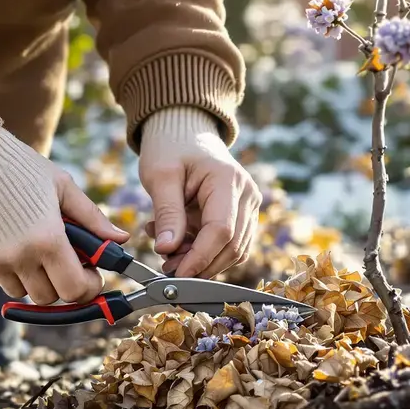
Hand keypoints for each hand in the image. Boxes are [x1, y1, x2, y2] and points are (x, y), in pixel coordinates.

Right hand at [0, 128, 128, 304]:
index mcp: (47, 239)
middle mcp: (17, 258)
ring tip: (27, 241)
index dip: (88, 286)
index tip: (90, 273)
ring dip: (30, 276)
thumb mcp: (60, 184)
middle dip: (60, 283)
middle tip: (61, 258)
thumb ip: (92, 217)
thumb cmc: (12, 165)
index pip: (75, 290)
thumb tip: (120, 240)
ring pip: (19, 291)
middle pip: (48, 297)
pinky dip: (1, 267)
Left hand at [138, 107, 260, 278]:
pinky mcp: (243, 215)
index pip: (221, 230)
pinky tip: (181, 243)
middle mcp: (247, 194)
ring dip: (203, 260)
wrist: (185, 134)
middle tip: (167, 268)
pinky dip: (206, 252)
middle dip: (200, 264)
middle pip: (232, 246)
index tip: (177, 274)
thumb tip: (167, 250)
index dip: (201, 257)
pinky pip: (230, 244)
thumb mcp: (160, 176)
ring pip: (234, 250)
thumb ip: (167, 213)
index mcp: (228, 180)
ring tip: (170, 253)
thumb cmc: (171, 148)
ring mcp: (249, 206)